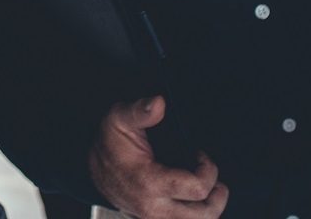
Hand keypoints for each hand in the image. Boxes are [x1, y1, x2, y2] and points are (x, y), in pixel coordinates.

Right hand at [88, 96, 227, 218]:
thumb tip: (158, 102)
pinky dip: (194, 212)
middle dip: (217, 194)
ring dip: (209, 207)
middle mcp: (154, 208)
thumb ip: (140, 110)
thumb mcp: (119, 119)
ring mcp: (155, 218)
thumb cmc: (109, 144)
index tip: (201, 155)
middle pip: (205, 214)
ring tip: (207, 188)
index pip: (197, 189)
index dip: (208, 170)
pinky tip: (192, 197)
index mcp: (149, 183)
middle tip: (212, 175)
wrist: (92, 168)